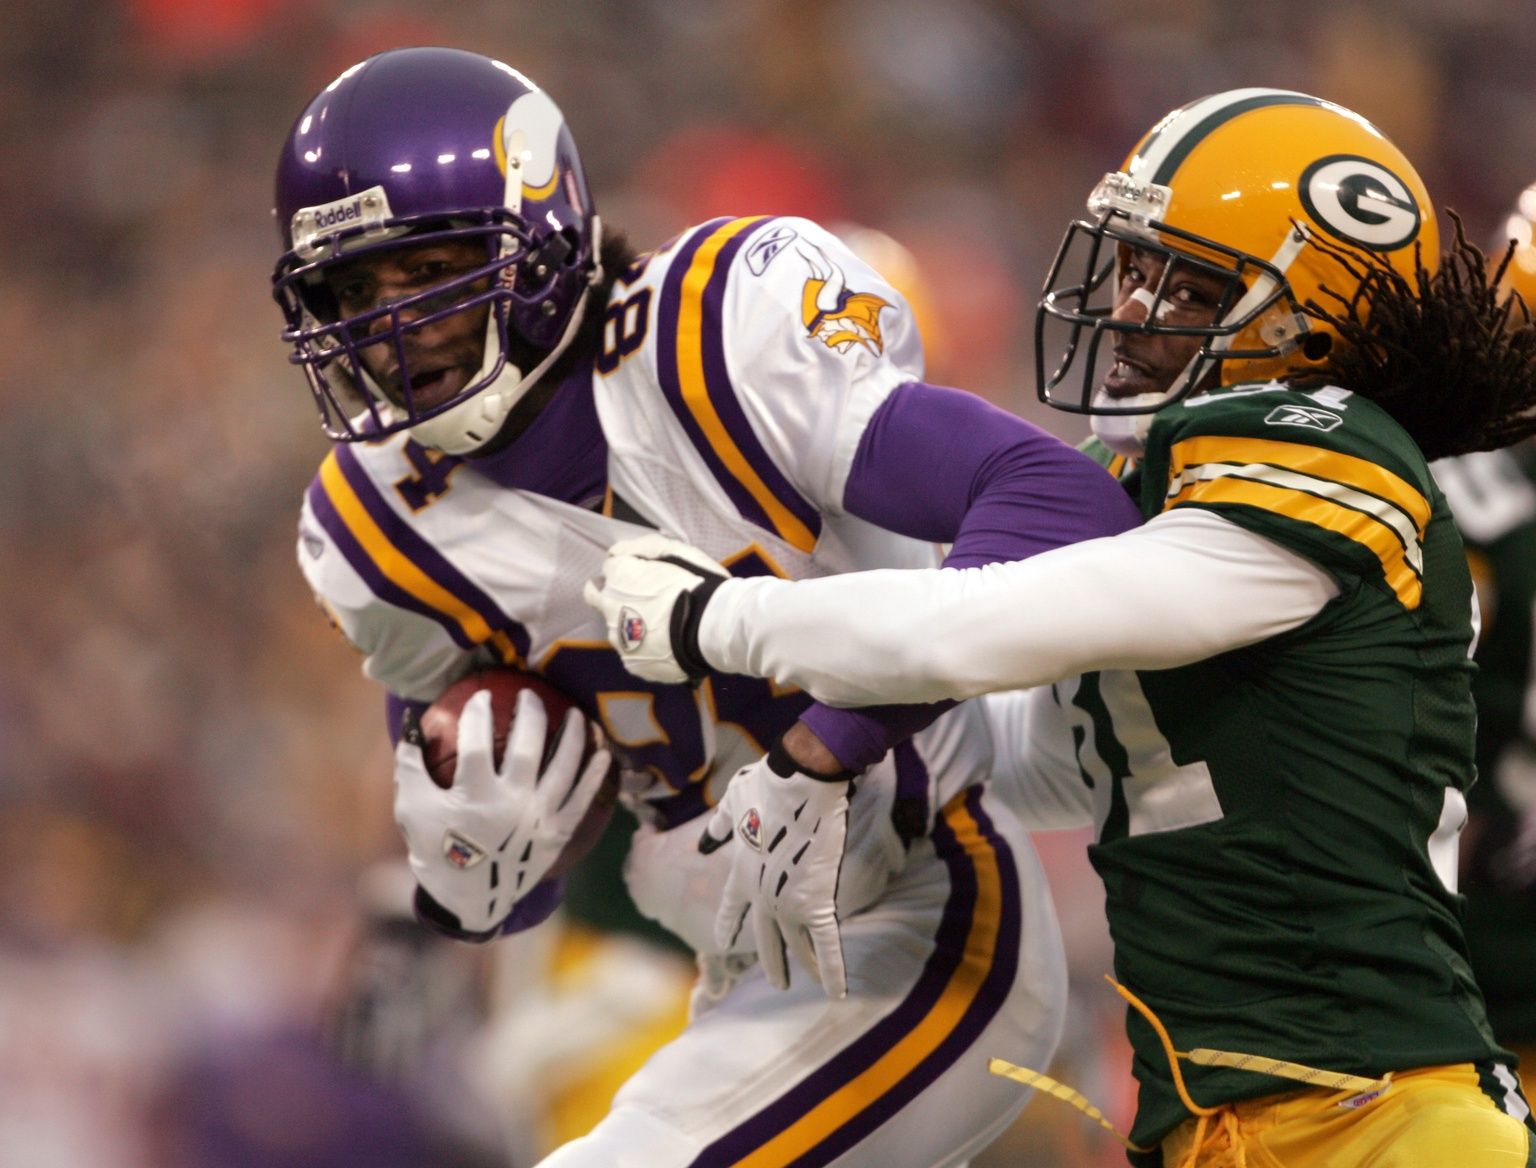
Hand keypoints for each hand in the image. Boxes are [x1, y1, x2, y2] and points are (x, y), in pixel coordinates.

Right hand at [393, 688, 611, 940]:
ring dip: (572, 736)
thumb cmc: (439, 851)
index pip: (478, 741)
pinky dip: (594, 775)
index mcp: (474, 796)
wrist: (471, 900)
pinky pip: (582, 798)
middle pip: (527, 746)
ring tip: (575, 713)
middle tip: (530, 693)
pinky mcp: (558, 834)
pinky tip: (603, 753)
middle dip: (530, 713)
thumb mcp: (411, 809)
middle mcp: (511, 804)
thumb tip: (411, 722)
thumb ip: (410, 765)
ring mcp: (538, 819)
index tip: (483, 695)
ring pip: (563, 767)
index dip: (479, 713)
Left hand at [583, 533, 727, 683]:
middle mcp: (609, 607)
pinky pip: (633, 651)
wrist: (712, 631)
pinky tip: (666, 646)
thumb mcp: (677, 551)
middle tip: (640, 599)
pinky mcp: (631, 664)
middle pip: (596, 596)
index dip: (628, 569)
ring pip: (615, 627)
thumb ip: (642, 547)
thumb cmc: (697, 585)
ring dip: (630, 624)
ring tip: (661, 627)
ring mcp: (619, 639)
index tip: (645, 575)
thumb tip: (616, 552)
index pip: (610, 566)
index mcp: (619, 576)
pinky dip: (645, 647)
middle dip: (611, 594)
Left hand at [700, 738, 852, 997]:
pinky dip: (832, 969)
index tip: (721, 942)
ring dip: (802, 967)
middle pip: (765, 939)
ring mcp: (789, 904)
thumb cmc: (766, 788)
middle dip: (772, 962)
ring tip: (805, 984)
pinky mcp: (817, 903)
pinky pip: (827, 944)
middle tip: (777, 983)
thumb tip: (705, 843)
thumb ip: (719, 828)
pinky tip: (837, 991)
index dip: (728, 925)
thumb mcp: (731, 805)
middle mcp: (761, 896)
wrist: (800, 786)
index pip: (731, 909)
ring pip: (796, 946)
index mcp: (741, 875)